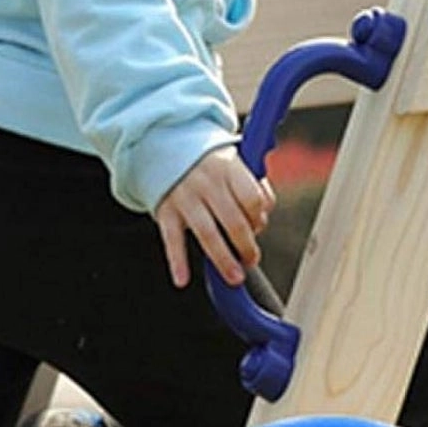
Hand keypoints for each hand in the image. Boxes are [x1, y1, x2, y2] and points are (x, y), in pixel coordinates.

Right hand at [155, 146, 275, 288]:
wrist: (165, 147)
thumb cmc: (210, 163)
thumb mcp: (235, 163)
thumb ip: (255, 187)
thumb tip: (263, 217)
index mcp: (229, 168)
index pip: (252, 198)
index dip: (258, 218)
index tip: (258, 228)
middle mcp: (207, 182)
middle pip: (233, 220)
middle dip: (246, 246)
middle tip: (251, 261)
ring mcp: (185, 197)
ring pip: (207, 233)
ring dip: (223, 259)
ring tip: (234, 277)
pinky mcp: (165, 210)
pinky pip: (172, 239)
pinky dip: (177, 261)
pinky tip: (182, 279)